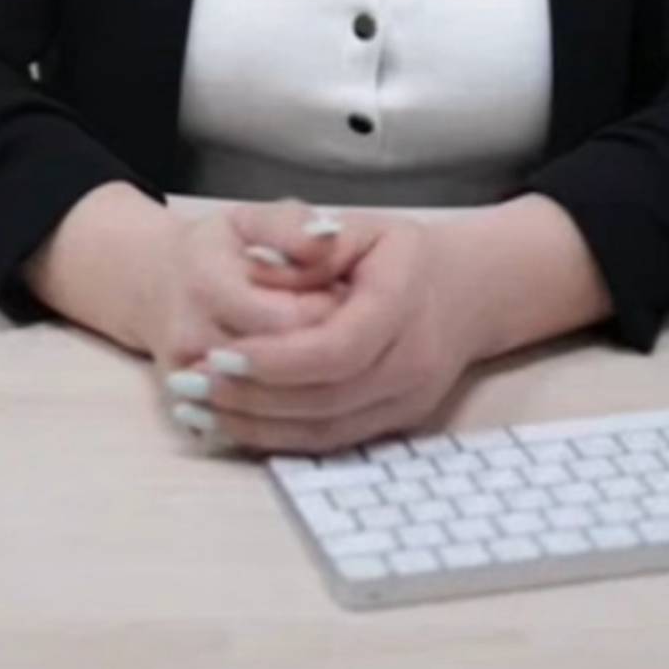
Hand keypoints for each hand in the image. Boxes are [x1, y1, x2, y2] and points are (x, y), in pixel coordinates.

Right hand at [144, 199, 377, 445]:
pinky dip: (295, 415)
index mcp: (207, 283)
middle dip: (329, 348)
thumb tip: (326, 238)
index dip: (334, 309)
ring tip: (333, 352)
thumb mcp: (253, 218)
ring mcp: (190, 384)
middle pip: (288, 367)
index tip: (351, 291)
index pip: (293, 318)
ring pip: (277, 407)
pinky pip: (259, 433)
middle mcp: (192, 339)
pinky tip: (314, 387)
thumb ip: (292, 226)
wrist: (159, 286)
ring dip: (317, 384)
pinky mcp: (195, 415)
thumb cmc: (219, 249)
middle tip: (352, 324)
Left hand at [167, 209, 483, 456]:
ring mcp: (409, 402)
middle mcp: (413, 363)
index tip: (224, 351)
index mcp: (403, 303)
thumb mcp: (359, 226)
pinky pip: (334, 442)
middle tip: (200, 382)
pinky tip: (240, 422)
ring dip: (262, 425)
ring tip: (207, 405)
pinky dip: (283, 438)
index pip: (337, 348)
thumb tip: (257, 267)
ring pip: (328, 431)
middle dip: (258, 396)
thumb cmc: (400, 253)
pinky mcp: (396, 425)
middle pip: (327, 398)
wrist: (468, 292)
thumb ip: (307, 242)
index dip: (277, 359)